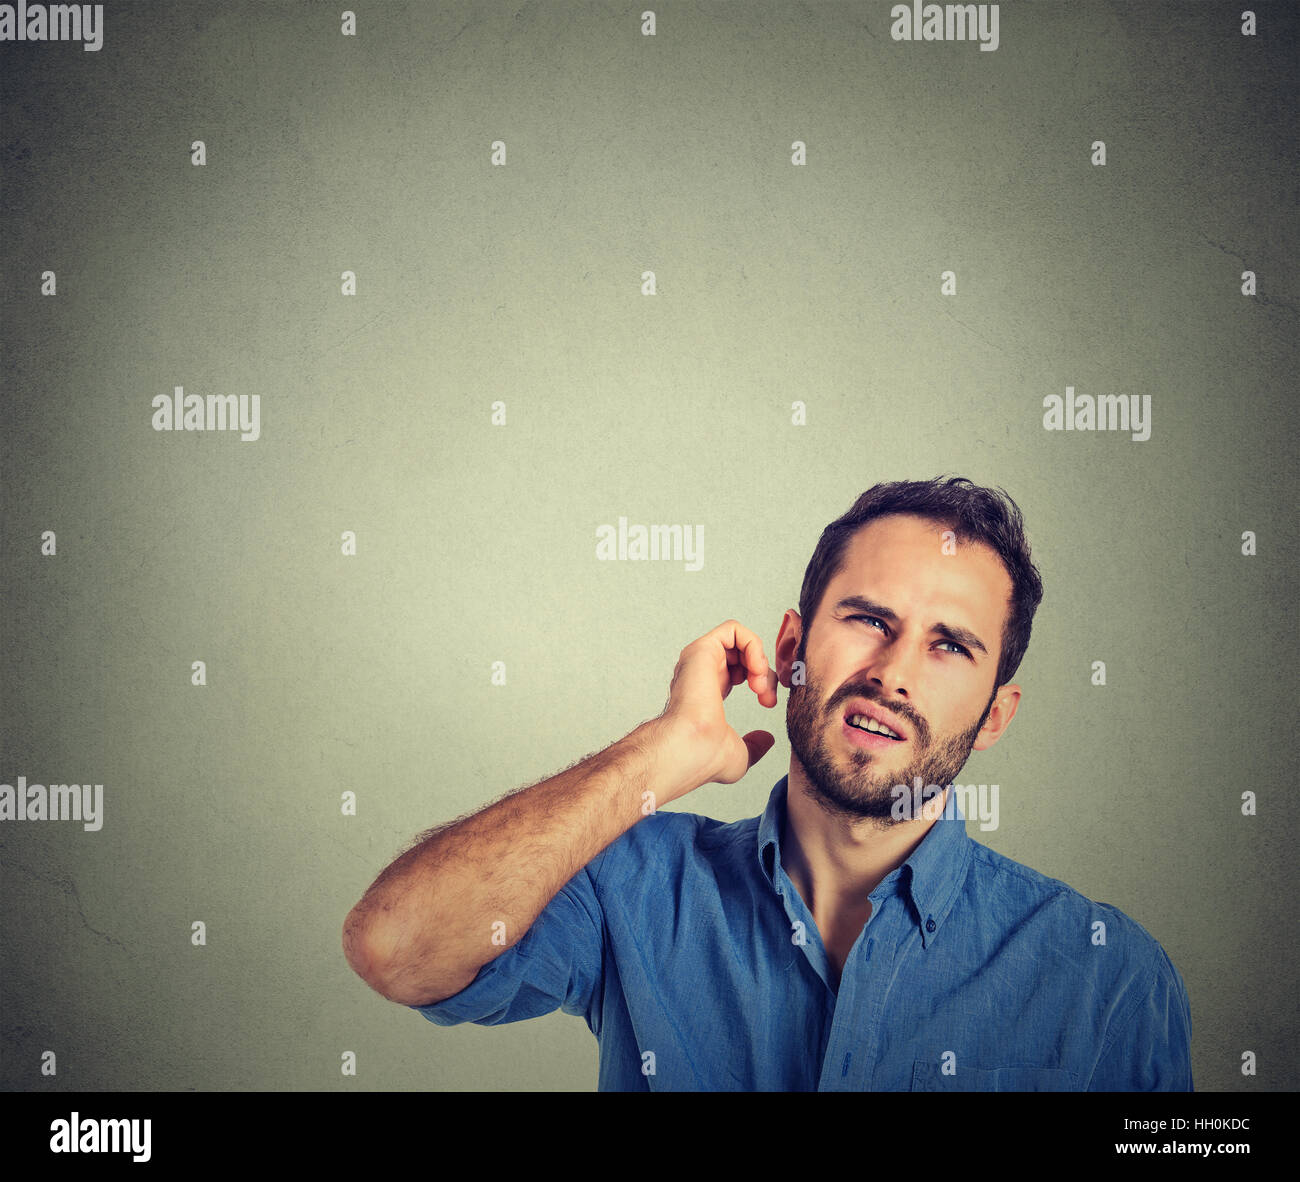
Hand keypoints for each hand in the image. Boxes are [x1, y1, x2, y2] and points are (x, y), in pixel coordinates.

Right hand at [660, 619, 779, 786]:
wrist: (690, 748)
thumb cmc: (704, 757)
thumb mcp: (739, 754)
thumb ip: (754, 745)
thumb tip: (767, 739)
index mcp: (707, 692)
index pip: (741, 672)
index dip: (763, 683)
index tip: (768, 703)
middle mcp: (701, 673)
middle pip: (743, 653)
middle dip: (764, 670)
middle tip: (766, 695)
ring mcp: (699, 659)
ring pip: (739, 638)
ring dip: (759, 658)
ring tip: (760, 682)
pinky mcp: (702, 649)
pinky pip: (734, 629)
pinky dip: (753, 645)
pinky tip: (756, 668)